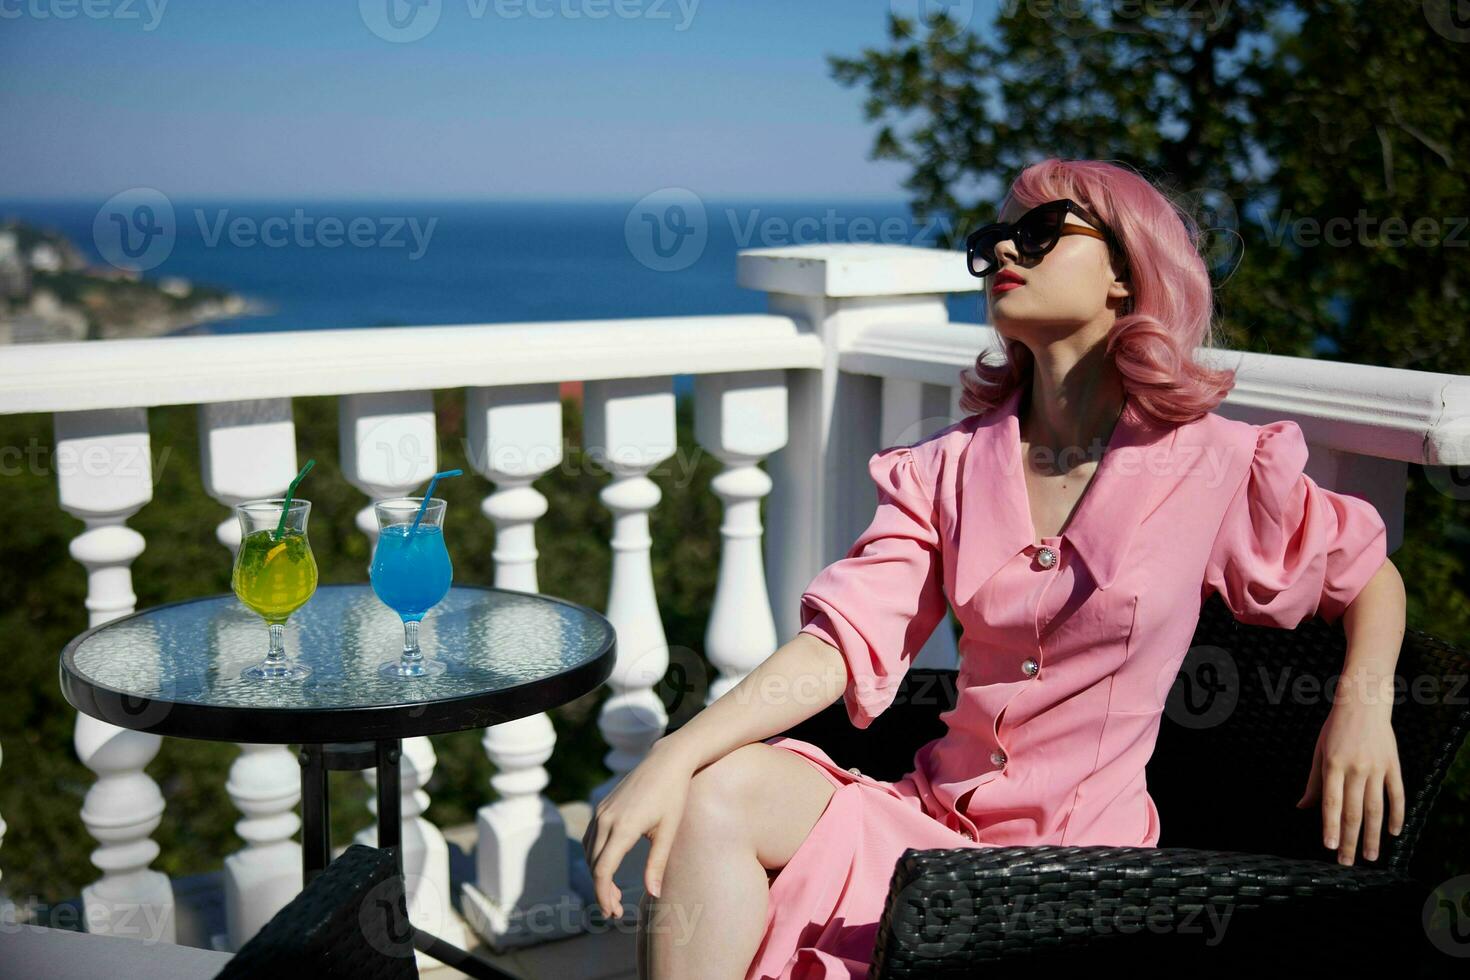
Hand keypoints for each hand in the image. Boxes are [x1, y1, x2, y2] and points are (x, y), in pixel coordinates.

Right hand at [581, 741, 696, 917]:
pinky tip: (608, 868)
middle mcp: (606, 819)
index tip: (613, 913)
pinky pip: (590, 838)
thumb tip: (654, 894)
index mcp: (623, 827)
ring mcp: (601, 812)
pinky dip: (595, 857)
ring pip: (589, 852)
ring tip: (614, 894)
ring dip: (598, 875)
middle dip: (602, 891)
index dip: (604, 895)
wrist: (666, 761)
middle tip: (616, 911)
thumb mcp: (668, 831)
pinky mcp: (602, 807)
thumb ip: (657, 864)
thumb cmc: (673, 795)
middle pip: (594, 865)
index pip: (603, 870)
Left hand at [1295, 703, 1404, 864]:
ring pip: (1376, 809)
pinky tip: (1393, 833)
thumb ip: (1313, 783)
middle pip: (1353, 811)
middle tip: (1347, 862)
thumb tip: (1301, 807)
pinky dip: (1397, 815)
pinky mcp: (1393, 765)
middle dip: (1350, 840)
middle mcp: (1355, 769)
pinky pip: (1397, 795)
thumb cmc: (1336, 729)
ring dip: (1373, 835)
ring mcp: (1376, 768)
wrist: (1363, 704)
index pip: (1331, 802)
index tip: (1330, 847)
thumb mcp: (1319, 752)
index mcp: (1333, 765)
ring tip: (1370, 856)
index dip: (1330, 826)